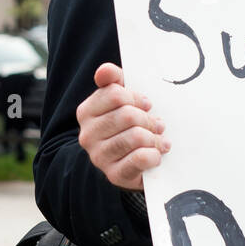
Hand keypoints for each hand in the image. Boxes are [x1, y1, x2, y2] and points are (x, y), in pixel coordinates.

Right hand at [76, 62, 169, 190]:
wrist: (128, 163)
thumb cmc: (126, 126)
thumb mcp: (121, 99)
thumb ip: (113, 80)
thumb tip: (105, 71)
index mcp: (86, 112)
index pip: (116, 94)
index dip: (137, 98)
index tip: (146, 105)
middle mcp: (87, 135)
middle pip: (128, 115)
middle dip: (148, 119)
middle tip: (157, 124)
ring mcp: (99, 156)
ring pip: (136, 136)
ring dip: (153, 137)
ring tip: (158, 139)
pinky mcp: (114, 174)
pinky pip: (139, 158)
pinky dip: (153, 154)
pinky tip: (156, 154)